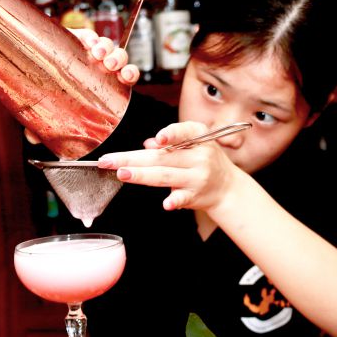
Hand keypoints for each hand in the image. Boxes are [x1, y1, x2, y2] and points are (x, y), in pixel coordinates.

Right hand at [24, 28, 139, 144]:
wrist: (35, 61)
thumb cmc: (52, 89)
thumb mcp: (50, 107)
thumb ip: (45, 125)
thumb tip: (34, 140)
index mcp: (106, 80)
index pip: (125, 75)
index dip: (130, 74)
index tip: (126, 77)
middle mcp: (101, 64)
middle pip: (119, 58)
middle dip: (118, 60)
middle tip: (110, 66)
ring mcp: (90, 50)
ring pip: (108, 46)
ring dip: (107, 49)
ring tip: (98, 54)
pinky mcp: (77, 38)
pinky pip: (90, 36)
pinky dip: (92, 38)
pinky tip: (88, 43)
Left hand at [97, 122, 243, 211]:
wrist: (226, 187)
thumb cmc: (203, 160)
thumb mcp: (192, 145)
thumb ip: (169, 143)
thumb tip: (147, 144)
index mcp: (198, 136)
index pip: (183, 133)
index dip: (170, 135)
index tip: (157, 140)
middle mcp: (199, 156)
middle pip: (161, 157)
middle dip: (132, 159)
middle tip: (109, 161)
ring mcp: (198, 176)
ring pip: (165, 175)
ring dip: (142, 175)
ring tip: (122, 174)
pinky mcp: (196, 195)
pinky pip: (183, 198)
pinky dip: (175, 201)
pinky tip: (166, 204)